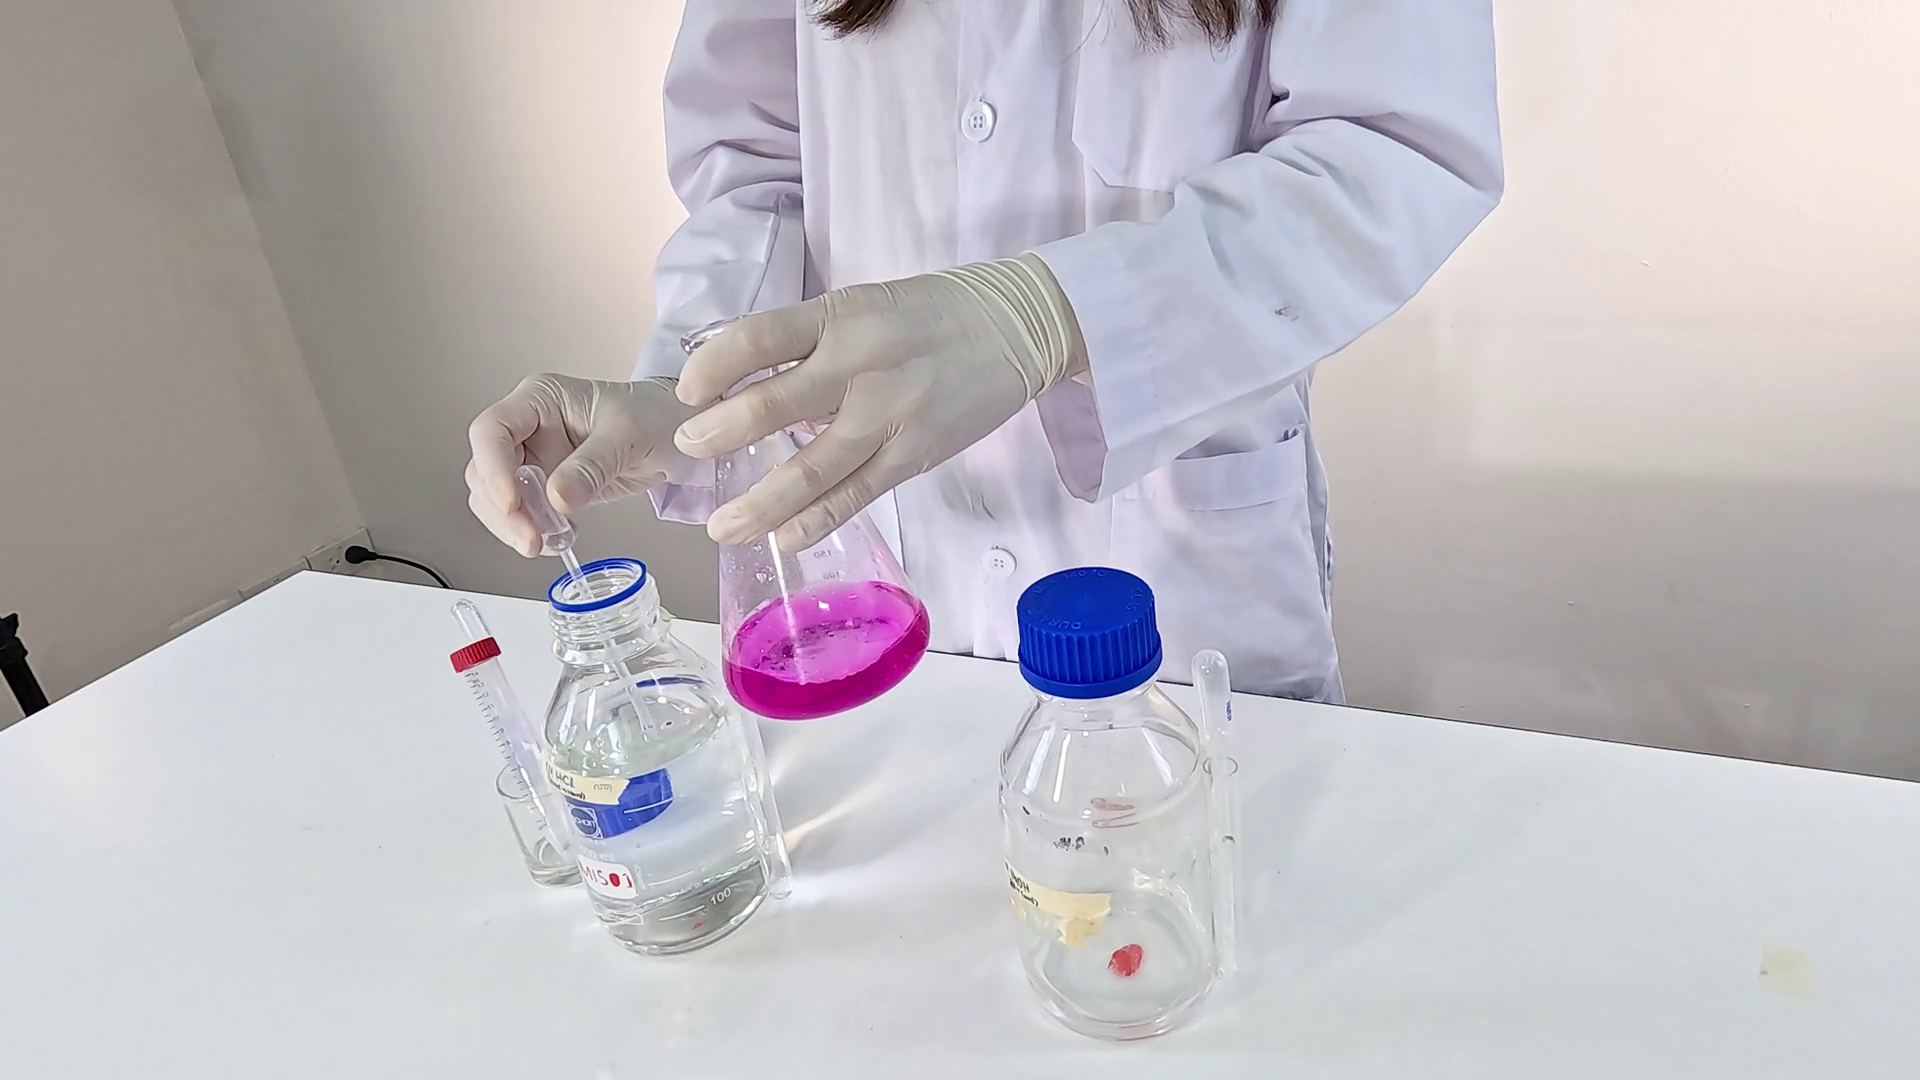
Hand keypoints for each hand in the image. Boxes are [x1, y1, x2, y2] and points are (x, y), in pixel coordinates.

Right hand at [466, 374, 697, 555]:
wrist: (673, 434)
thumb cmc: (653, 416)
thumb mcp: (628, 436)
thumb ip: (592, 466)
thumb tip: (556, 499)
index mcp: (539, 399)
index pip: (492, 430)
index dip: (493, 468)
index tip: (512, 503)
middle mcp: (526, 427)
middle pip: (485, 468)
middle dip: (502, 508)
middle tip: (531, 539)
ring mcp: (533, 458)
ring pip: (494, 496)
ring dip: (512, 526)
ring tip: (547, 543)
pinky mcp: (544, 486)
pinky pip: (521, 513)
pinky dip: (530, 531)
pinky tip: (558, 539)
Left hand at [673, 253, 1085, 548]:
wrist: (1018, 325)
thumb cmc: (929, 314)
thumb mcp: (862, 305)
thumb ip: (808, 341)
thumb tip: (740, 382)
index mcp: (839, 316)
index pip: (756, 338)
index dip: (710, 368)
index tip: (686, 392)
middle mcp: (860, 363)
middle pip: (773, 405)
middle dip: (719, 434)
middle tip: (688, 451)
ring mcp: (889, 414)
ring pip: (811, 468)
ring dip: (759, 503)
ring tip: (722, 527)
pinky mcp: (915, 454)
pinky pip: (856, 494)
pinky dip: (815, 520)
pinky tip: (784, 539)